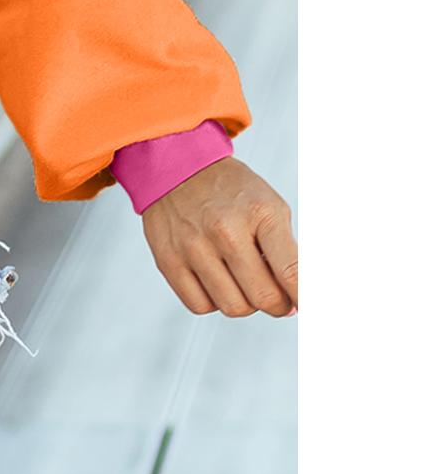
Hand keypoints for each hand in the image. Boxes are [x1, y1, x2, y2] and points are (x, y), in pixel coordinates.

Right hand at [140, 157, 297, 317]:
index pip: (291, 273)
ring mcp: (193, 246)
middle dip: (277, 304)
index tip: (304, 305)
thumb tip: (297, 299)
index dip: (304, 299)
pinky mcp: (168, 258)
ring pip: (233, 308)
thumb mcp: (270, 207)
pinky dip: (213, 300)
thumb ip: (287, 252)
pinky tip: (216, 280)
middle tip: (277, 296)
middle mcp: (225, 229)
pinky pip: (200, 305)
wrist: (178, 166)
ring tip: (243, 283)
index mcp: (259, 213)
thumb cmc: (230, 190)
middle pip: (263, 298)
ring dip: (245, 303)